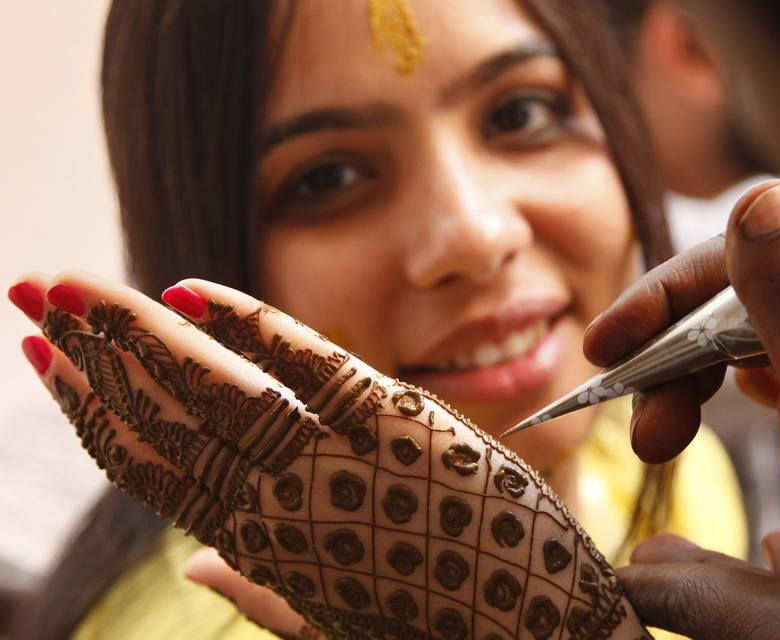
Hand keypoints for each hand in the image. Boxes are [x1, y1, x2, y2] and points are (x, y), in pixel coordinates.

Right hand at [12, 271, 648, 639]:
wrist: (540, 638)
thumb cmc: (439, 625)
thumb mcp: (338, 620)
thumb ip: (260, 591)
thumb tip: (194, 566)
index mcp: (263, 548)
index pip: (154, 470)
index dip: (93, 412)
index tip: (44, 362)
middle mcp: (283, 505)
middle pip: (168, 420)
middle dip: (93, 354)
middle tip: (31, 293)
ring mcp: (339, 463)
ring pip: (217, 391)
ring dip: (138, 334)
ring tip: (74, 287)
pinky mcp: (402, 426)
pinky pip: (310, 366)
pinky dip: (249, 324)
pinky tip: (190, 291)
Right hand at [584, 179, 779, 585]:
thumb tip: (758, 192)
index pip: (743, 260)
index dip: (664, 295)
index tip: (604, 344)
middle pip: (721, 301)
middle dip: (661, 353)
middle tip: (633, 418)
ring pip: (720, 337)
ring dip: (671, 381)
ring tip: (653, 445)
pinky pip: (734, 371)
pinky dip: (694, 394)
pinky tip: (690, 421)